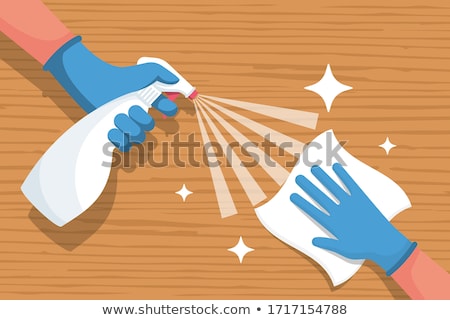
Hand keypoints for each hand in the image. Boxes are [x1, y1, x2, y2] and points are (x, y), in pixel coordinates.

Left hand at [43, 36, 178, 150]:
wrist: (94, 83)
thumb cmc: (119, 77)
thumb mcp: (143, 70)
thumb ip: (161, 72)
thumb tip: (175, 82)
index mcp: (149, 102)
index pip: (168, 110)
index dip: (168, 109)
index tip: (163, 105)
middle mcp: (140, 115)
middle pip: (150, 125)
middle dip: (141, 118)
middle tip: (130, 109)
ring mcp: (128, 125)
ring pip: (137, 136)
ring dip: (128, 126)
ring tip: (117, 117)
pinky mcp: (115, 133)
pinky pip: (124, 145)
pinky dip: (118, 138)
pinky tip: (111, 128)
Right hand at [290, 163, 416, 274]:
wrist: (384, 243)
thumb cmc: (364, 248)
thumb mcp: (344, 249)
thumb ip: (328, 244)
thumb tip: (313, 241)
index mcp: (333, 223)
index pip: (314, 211)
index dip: (303, 203)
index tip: (293, 196)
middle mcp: (339, 211)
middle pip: (320, 196)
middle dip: (309, 187)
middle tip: (299, 178)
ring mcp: (350, 203)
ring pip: (333, 188)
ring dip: (323, 178)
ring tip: (315, 169)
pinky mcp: (361, 199)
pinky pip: (350, 185)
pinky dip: (344, 176)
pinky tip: (337, 168)